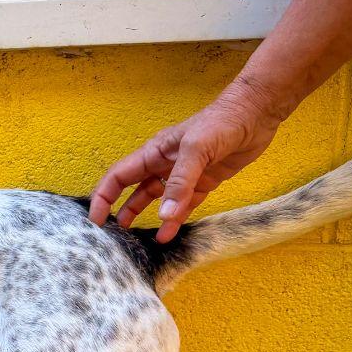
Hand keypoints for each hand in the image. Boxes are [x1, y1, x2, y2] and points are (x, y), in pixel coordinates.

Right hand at [88, 78, 288, 242]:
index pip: (119, 177)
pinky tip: (168, 234)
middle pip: (133, 190)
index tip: (96, 220)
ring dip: (145, 216)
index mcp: (154, 152)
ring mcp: (183, 174)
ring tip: (133, 238)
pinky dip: (175, 220)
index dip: (104, 197)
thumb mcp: (196, 149)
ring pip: (156, 200)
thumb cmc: (221, 122)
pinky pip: (183, 205)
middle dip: (120, 209)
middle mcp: (163, 164)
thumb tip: (164, 217)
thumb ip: (179, 184)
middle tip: (111, 232)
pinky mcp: (203, 182)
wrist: (256, 113)